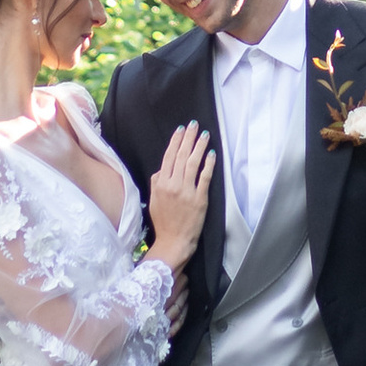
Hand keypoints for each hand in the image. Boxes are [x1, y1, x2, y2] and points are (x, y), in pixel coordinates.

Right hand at [148, 121, 214, 268]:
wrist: (173, 241)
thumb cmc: (163, 221)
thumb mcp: (153, 200)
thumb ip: (156, 182)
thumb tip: (161, 169)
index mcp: (161, 184)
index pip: (168, 157)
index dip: (175, 141)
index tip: (181, 129)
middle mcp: (173, 185)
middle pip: (181, 156)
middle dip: (188, 138)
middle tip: (194, 125)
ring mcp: (187, 192)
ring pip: (193, 163)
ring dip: (199, 147)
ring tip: (204, 135)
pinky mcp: (199, 199)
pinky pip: (205, 177)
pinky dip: (208, 164)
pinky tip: (211, 154)